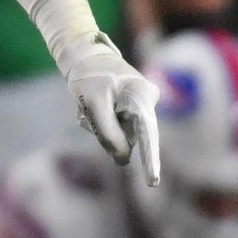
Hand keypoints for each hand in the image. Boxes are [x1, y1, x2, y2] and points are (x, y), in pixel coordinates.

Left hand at [39, 0, 160, 183]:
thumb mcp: (93, 104)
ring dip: (101, 128)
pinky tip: (91, 108)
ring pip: (121, 135)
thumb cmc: (89, 77)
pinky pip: (117, 129)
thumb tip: (123, 160)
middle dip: (106, 133)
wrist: (85, 56)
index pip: (147, 134)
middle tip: (87, 112)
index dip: (149, 159)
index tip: (152, 181)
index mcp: (140, 97)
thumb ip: (108, 133)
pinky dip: (101, 124)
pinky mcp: (132, 110)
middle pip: (129, 137)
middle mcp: (147, 102)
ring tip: (88, 105)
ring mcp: (141, 107)